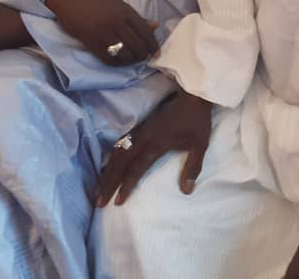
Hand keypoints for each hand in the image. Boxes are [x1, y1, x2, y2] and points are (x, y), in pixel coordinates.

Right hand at [44, 0, 157, 65]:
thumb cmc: (96, 0)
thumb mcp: (119, 4)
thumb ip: (136, 17)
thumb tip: (155, 25)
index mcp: (126, 11)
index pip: (145, 32)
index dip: (153, 45)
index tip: (156, 54)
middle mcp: (117, 22)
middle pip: (137, 45)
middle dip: (142, 55)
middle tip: (143, 58)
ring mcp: (103, 32)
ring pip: (124, 53)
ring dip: (130, 60)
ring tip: (131, 60)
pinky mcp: (91, 41)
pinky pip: (107, 57)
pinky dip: (116, 63)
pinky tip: (118, 62)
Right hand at [95, 89, 212, 206]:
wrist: (192, 96)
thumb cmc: (196, 121)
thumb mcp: (200, 145)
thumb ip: (193, 167)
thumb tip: (187, 191)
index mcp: (155, 144)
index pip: (136, 169)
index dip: (126, 186)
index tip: (117, 202)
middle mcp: (143, 138)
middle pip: (120, 163)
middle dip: (108, 183)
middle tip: (98, 202)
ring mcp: (139, 132)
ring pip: (117, 154)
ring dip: (106, 172)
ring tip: (98, 189)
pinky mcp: (140, 127)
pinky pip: (120, 145)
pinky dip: (111, 158)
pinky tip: (107, 167)